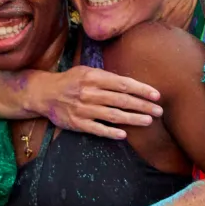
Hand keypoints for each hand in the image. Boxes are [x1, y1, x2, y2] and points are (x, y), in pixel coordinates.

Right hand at [31, 65, 162, 139]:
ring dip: (133, 119)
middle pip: (122, 100)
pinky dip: (111, 132)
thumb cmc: (71, 80)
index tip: (157, 95)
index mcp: (94, 77)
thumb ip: (107, 77)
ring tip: (148, 121)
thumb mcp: (87, 71)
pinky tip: (124, 134)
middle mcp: (89, 93)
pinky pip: (97, 129)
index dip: (141, 90)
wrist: (44, 93)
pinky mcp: (77, 123)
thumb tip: (132, 84)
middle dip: (143, 106)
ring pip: (113, 115)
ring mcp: (83, 109)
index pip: (123, 84)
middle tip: (159, 111)